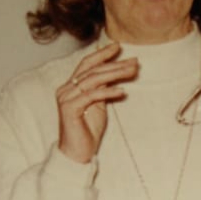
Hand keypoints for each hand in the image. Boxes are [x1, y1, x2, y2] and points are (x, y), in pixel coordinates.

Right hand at [56, 43, 138, 163]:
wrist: (77, 153)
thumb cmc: (88, 130)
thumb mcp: (98, 105)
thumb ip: (103, 89)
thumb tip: (115, 73)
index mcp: (71, 86)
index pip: (86, 64)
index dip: (101, 54)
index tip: (118, 46)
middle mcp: (66, 89)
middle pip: (92, 70)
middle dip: (115, 64)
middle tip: (134, 61)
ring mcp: (66, 98)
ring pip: (93, 80)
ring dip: (115, 74)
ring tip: (132, 71)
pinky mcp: (70, 109)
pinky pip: (92, 96)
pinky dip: (108, 92)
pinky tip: (122, 91)